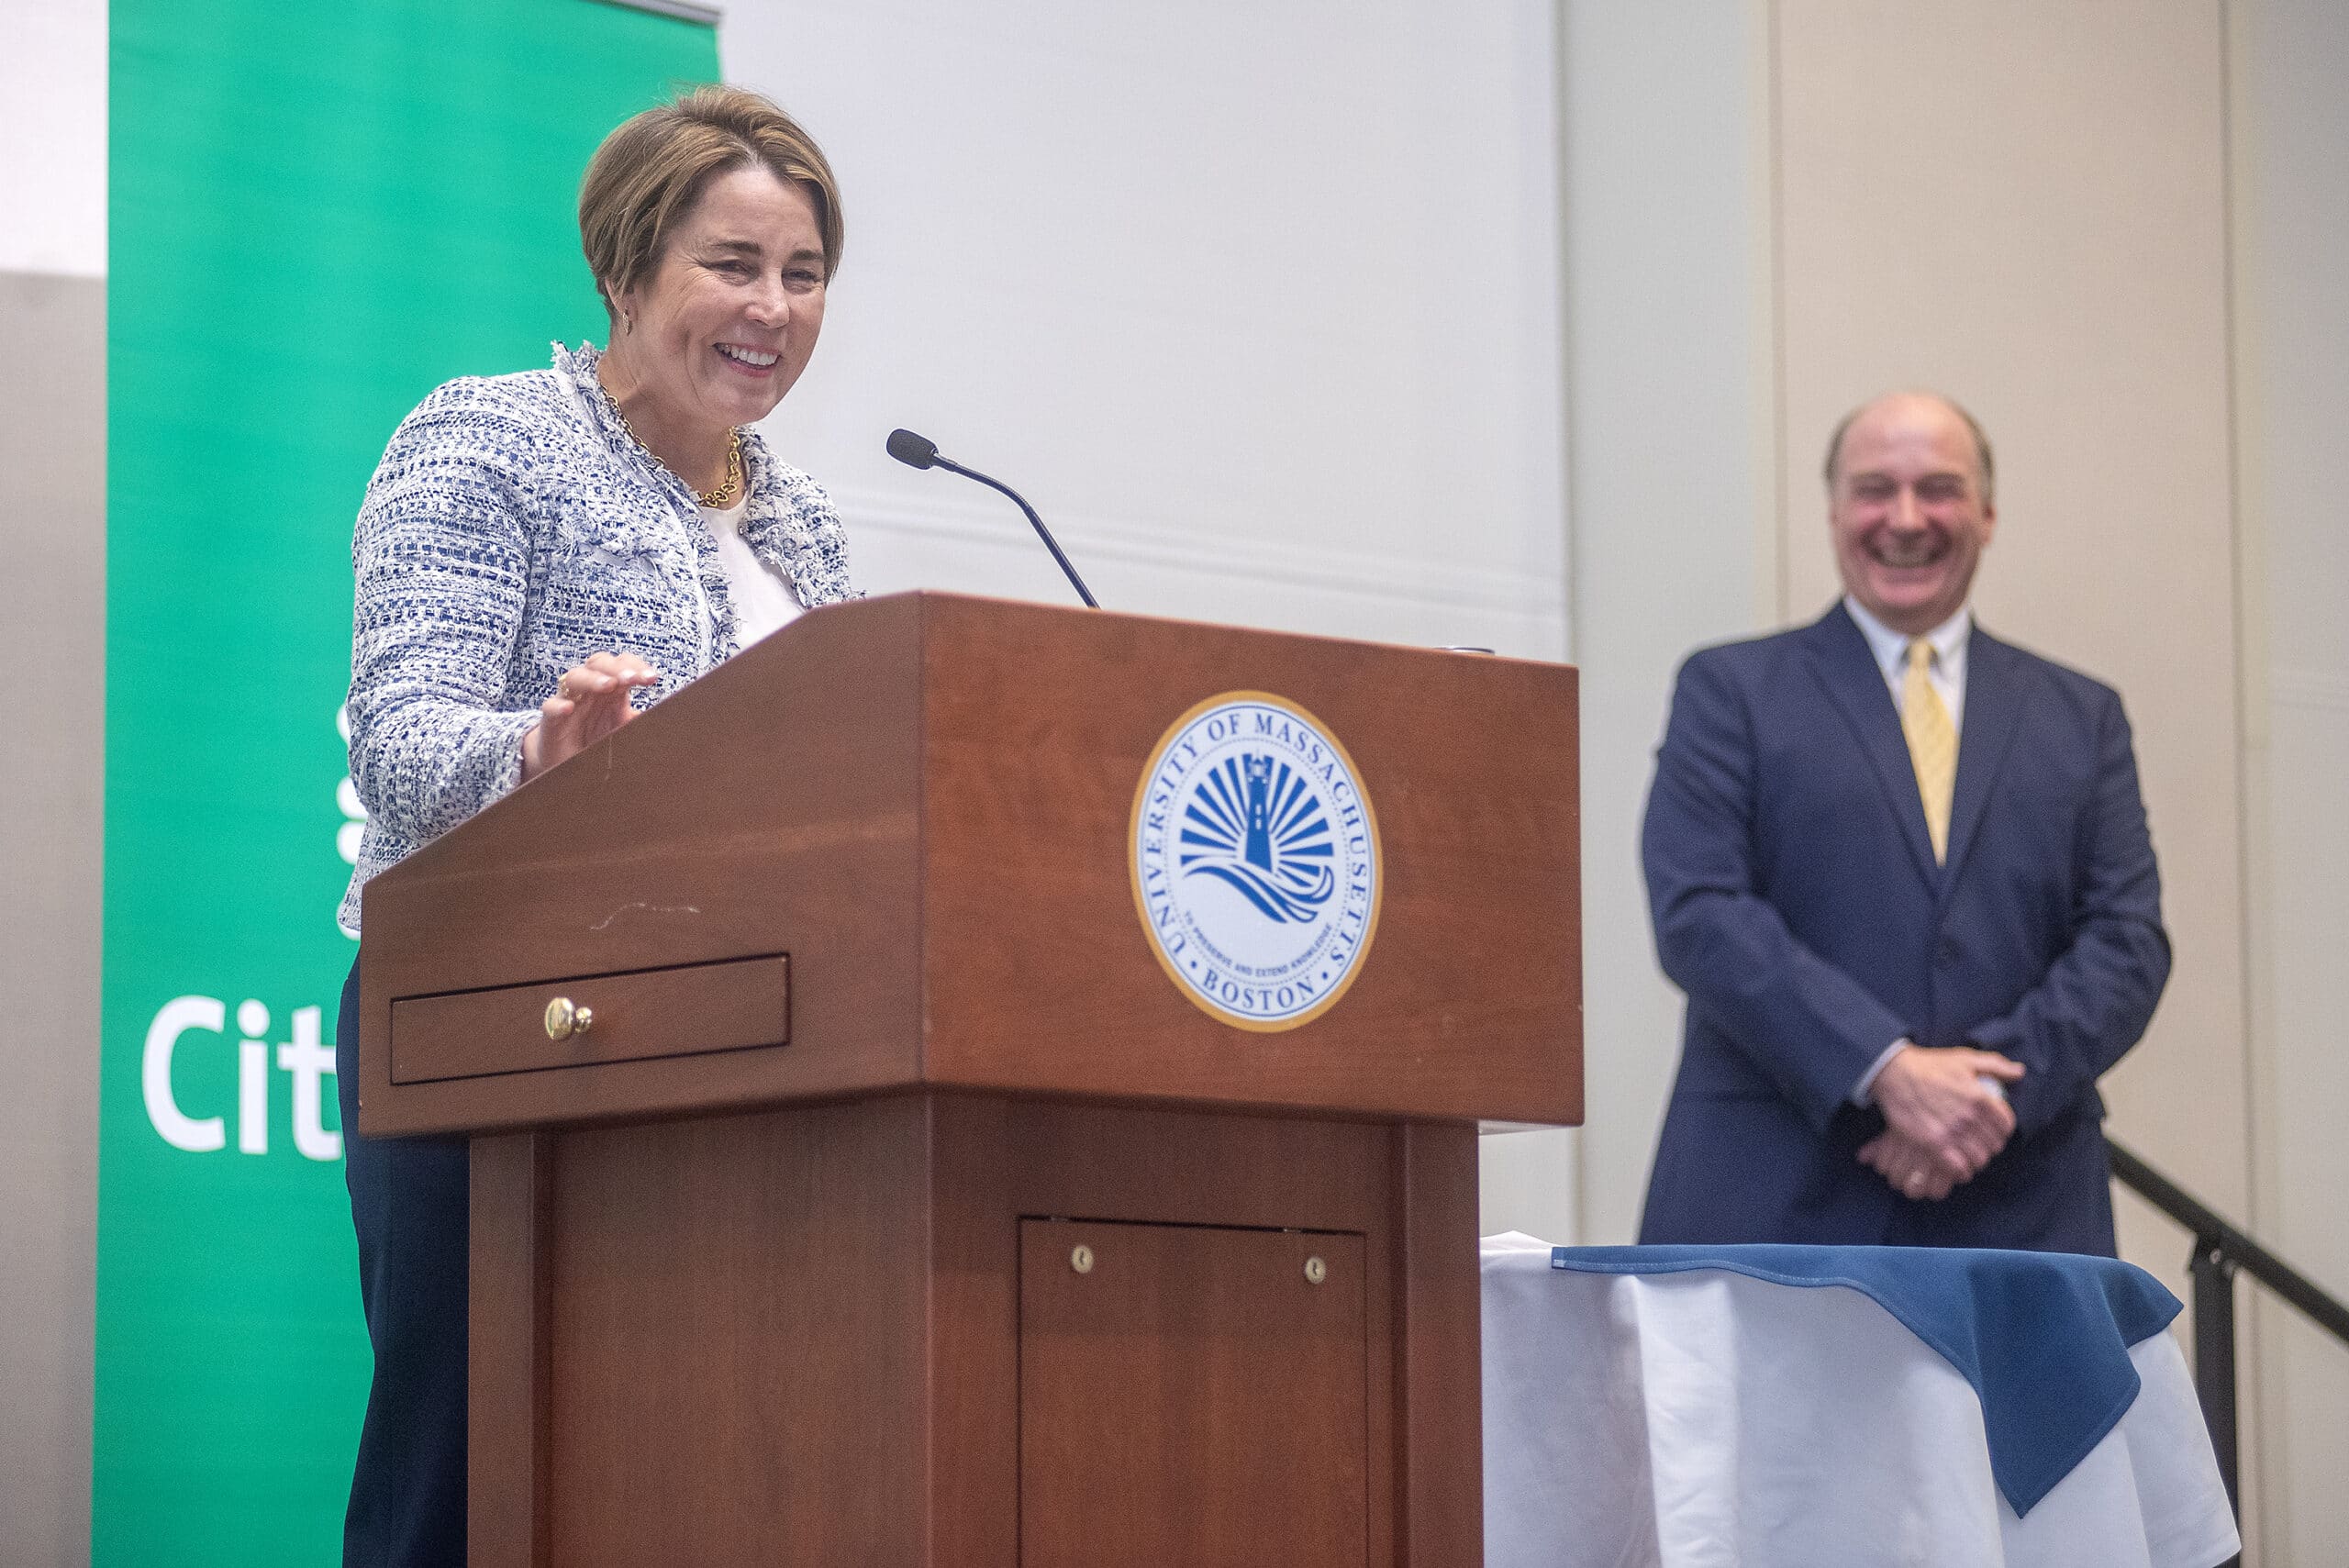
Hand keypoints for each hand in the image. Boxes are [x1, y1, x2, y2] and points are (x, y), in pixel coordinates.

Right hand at [521, 651, 659, 781]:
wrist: (571, 767)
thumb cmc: (601, 743)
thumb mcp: (628, 731)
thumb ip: (645, 721)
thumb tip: (675, 716)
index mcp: (611, 688)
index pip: (622, 664)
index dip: (636, 666)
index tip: (653, 678)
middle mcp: (590, 689)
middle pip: (599, 663)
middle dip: (617, 668)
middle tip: (633, 678)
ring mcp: (569, 701)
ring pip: (574, 677)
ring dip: (592, 678)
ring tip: (609, 685)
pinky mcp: (550, 721)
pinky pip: (549, 706)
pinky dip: (558, 706)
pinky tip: (569, 709)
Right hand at [1865, 1044, 2024, 1190]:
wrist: (1895, 1073)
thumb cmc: (1930, 1065)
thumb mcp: (1965, 1058)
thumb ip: (1996, 1065)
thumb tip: (2019, 1072)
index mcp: (1980, 1097)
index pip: (2006, 1126)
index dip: (2002, 1131)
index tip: (1993, 1131)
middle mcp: (1969, 1116)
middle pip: (1993, 1145)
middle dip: (1989, 1146)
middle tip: (1979, 1144)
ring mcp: (1951, 1131)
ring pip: (1978, 1159)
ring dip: (1976, 1159)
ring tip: (1968, 1155)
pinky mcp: (1933, 1143)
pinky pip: (1958, 1168)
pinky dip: (1961, 1171)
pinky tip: (1957, 1167)